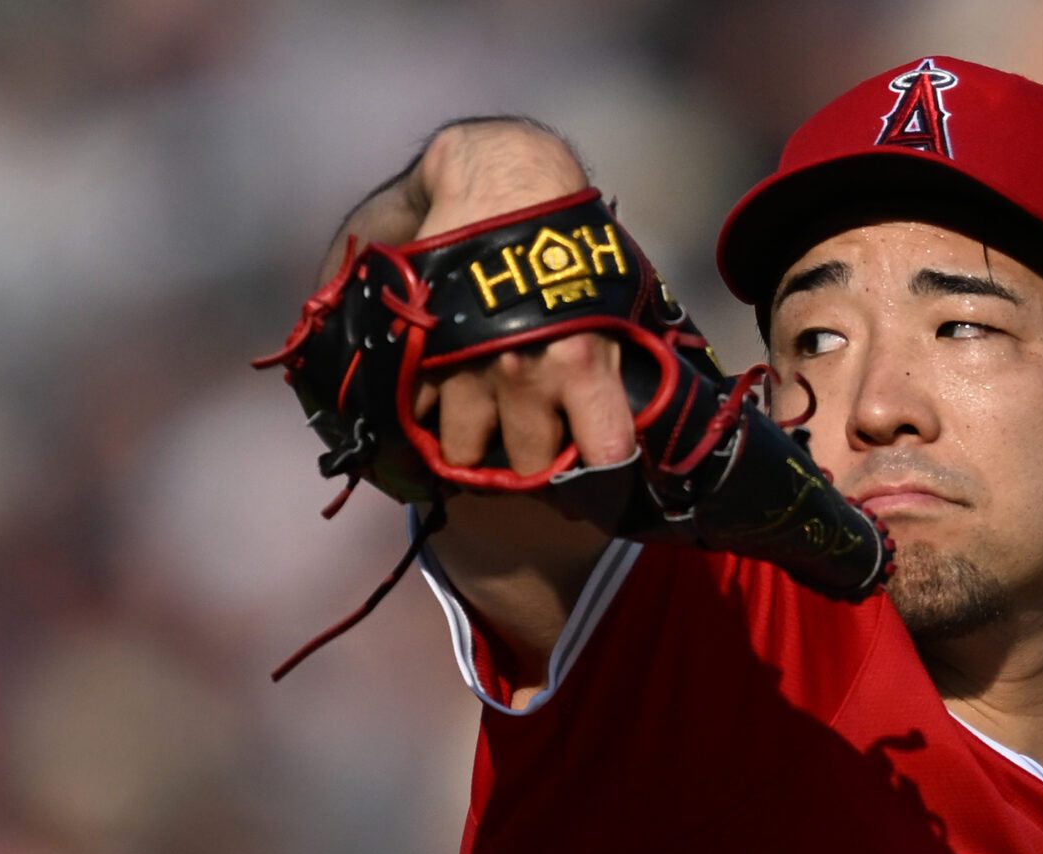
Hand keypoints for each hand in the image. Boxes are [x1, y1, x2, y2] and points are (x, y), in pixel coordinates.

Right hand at [407, 122, 638, 484]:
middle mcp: (523, 376)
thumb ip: (612, 362)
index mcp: (580, 364)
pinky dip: (428, 415)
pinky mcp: (422, 352)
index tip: (598, 484)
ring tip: (484, 428)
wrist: (501, 180)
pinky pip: (418, 414)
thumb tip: (623, 416)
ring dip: (474, 448)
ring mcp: (466, 368)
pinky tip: (444, 397)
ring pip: (465, 453)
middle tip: (533, 446)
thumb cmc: (568, 236)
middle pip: (528, 468)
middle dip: (532, 465)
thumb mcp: (614, 300)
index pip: (605, 458)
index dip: (604, 482)